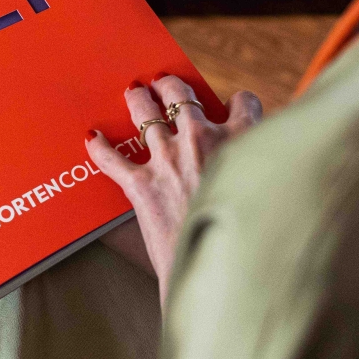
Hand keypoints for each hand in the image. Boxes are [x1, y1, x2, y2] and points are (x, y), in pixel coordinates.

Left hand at [85, 75, 261, 307]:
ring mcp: (168, 160)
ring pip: (145, 113)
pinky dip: (98, 148)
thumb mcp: (267, 192)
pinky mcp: (142, 185)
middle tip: (164, 83)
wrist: (224, 275)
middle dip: (171, 86)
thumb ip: (256, 170)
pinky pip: (112, 159)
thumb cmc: (253, 240)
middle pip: (181, 97)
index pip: (244, 103)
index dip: (238, 103)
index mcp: (240, 141)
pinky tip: (91, 138)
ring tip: (134, 92)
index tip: (234, 105)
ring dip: (137, 100)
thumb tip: (252, 163)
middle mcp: (201, 141)